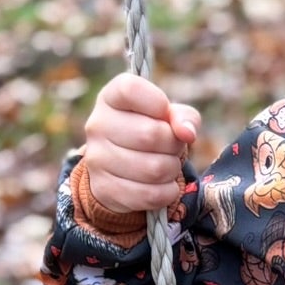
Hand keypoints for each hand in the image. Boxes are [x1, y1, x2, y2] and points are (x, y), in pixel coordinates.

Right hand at [82, 73, 202, 214]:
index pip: (132, 90)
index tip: (164, 113)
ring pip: (154, 169)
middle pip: (151, 134)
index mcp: (110, 98)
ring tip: (166, 165)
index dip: (158, 103)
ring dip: (172, 169)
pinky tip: (162, 184)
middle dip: (173, 144)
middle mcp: (97, 125)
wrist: (119, 169)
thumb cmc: (149, 132)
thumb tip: (187, 132)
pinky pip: (151, 195)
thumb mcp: (167, 117)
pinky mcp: (104, 189)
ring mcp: (97, 159)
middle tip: (171, 146)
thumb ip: (183, 116)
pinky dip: (167, 192)